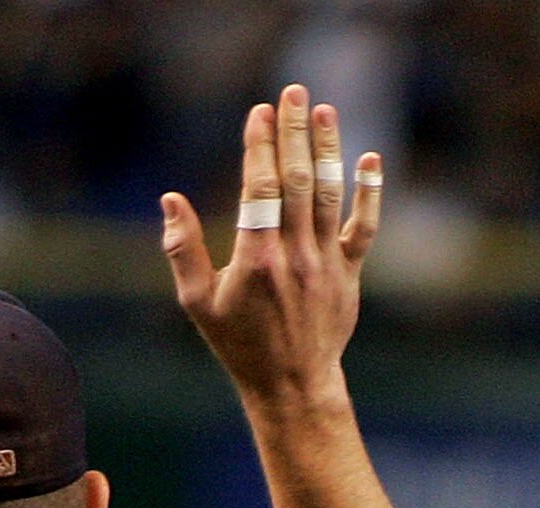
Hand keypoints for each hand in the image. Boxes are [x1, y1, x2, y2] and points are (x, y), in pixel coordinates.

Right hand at [162, 87, 381, 411]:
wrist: (293, 384)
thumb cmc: (240, 344)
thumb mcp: (198, 303)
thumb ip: (183, 250)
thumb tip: (170, 200)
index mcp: (256, 260)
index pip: (260, 190)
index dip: (260, 146)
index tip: (260, 112)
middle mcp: (294, 256)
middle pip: (297, 181)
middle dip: (294, 132)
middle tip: (293, 91)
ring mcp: (325, 264)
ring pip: (329, 195)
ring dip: (328, 149)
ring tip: (324, 110)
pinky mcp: (348, 274)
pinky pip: (362, 228)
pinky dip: (368, 193)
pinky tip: (370, 159)